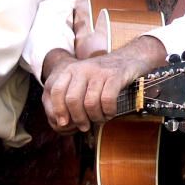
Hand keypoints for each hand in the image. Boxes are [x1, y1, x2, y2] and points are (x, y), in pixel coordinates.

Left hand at [41, 36, 167, 132]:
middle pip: (72, 100)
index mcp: (70, 70)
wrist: (128, 58)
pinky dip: (108, 112)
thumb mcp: (82, 82)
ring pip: (90, 103)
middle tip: (84, 126)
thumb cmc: (102, 77)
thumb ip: (69, 99)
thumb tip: (61, 124)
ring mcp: (99, 71)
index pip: (56, 92)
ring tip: (99, 119)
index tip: (64, 123)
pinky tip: (110, 113)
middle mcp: (82, 68)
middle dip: (78, 119)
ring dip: (95, 118)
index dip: (58, 110)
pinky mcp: (115, 76)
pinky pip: (107, 100)